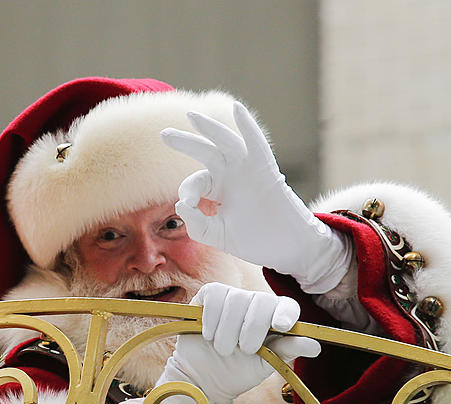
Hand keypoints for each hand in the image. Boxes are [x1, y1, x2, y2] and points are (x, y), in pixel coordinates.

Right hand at [156, 283, 319, 403]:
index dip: (286, 312)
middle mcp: (255, 304)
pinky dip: (212, 318)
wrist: (203, 379)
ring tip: (224, 349)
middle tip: (245, 350)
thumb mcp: (265, 364)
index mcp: (275, 318)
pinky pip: (214, 295)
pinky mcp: (208, 296)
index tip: (282, 326)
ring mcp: (232, 298)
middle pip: (262, 300)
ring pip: (236, 300)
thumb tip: (316, 346)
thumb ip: (287, 351)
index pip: (287, 305)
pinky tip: (209, 335)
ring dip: (228, 330)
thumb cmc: (237, 371)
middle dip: (254, 328)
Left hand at [161, 103, 350, 293]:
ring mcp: (248, 170)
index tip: (188, 205)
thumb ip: (196, 225)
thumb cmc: (254, 241)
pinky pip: (256, 143)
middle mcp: (231, 175)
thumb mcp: (217, 236)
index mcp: (218, 190)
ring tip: (191, 116)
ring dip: (210, 128)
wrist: (286, 248)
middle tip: (163, 134)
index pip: (195, 182)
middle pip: (205, 152)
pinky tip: (236, 108)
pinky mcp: (265, 170)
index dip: (187, 191)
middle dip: (185, 142)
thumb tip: (181, 204)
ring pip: (226, 143)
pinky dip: (248, 126)